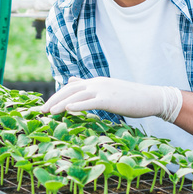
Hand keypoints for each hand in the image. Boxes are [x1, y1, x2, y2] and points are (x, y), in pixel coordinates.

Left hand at [40, 76, 182, 122]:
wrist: (150, 98)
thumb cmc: (129, 98)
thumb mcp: (106, 90)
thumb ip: (89, 86)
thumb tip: (71, 81)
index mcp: (94, 82)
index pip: (69, 88)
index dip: (55, 96)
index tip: (45, 106)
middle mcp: (96, 83)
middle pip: (69, 90)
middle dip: (53, 100)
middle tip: (41, 111)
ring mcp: (103, 90)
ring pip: (76, 95)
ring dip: (60, 103)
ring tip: (49, 112)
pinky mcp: (110, 99)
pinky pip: (91, 102)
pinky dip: (78, 105)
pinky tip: (68, 109)